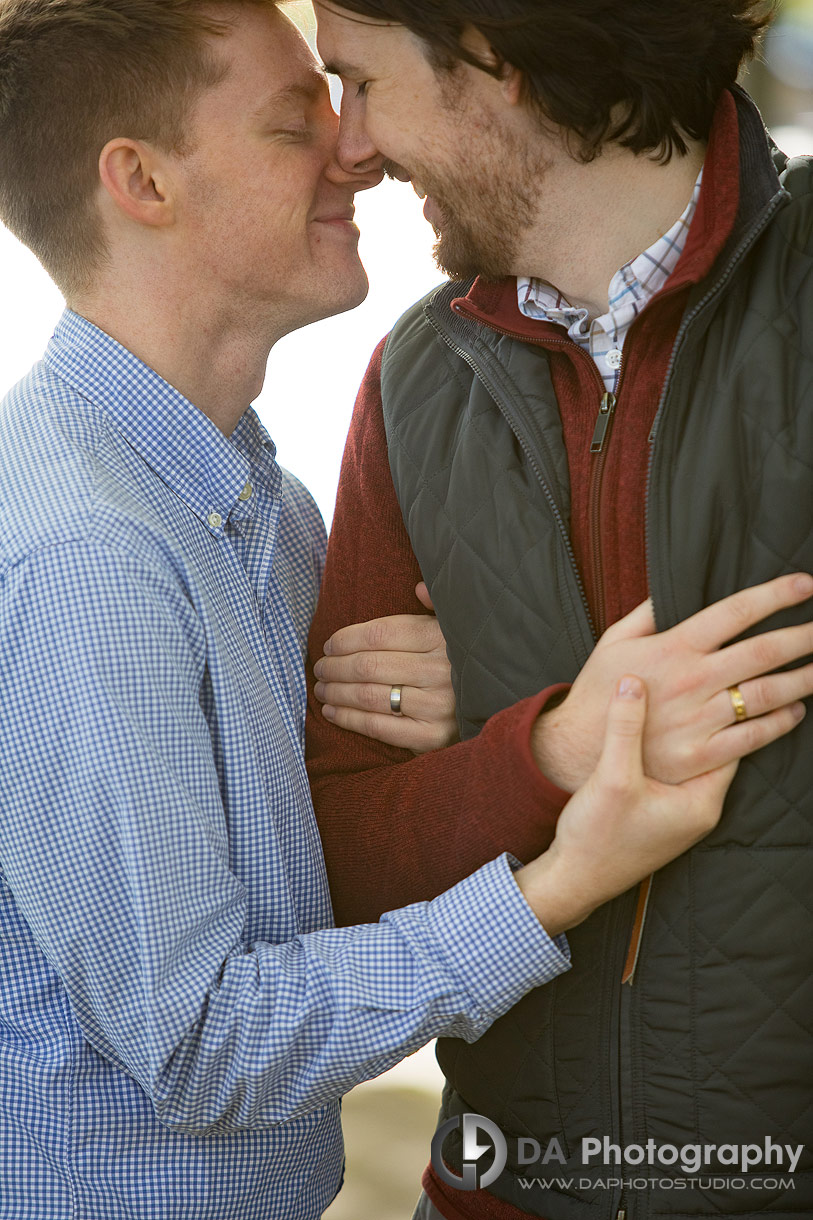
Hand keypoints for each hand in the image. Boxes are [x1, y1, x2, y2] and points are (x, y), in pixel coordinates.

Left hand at [313, 583, 457, 753]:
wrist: (495, 709)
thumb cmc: (462, 663)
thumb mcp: (454, 628)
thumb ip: (436, 605)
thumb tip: (419, 589)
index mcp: (441, 638)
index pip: (380, 634)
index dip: (346, 639)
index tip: (329, 645)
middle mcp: (440, 670)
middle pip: (368, 666)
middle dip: (335, 667)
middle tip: (320, 668)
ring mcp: (436, 706)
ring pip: (368, 695)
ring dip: (336, 692)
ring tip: (322, 689)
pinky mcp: (430, 737)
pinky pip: (378, 727)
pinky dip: (348, 719)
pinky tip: (332, 713)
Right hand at [516, 676, 735, 935]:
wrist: (574, 879)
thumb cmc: (596, 837)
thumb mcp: (610, 777)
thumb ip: (624, 728)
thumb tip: (633, 681)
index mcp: (700, 802)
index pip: (735, 743)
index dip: (730, 708)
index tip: (724, 672)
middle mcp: (700, 810)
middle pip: (722, 751)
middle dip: (717, 715)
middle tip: (713, 675)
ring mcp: (683, 815)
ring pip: (699, 761)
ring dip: (695, 730)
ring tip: (688, 694)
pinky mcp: (664, 816)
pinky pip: (680, 772)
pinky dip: (676, 748)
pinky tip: (658, 728)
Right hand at [533, 573, 812, 791]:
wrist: (576, 751)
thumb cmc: (596, 691)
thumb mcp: (614, 641)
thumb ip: (648, 612)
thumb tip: (675, 586)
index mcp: (673, 647)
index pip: (735, 612)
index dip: (775, 595)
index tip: (805, 585)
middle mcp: (692, 681)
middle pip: (762, 652)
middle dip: (803, 636)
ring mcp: (699, 720)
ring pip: (766, 695)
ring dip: (803, 678)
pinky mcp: (701, 756)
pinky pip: (753, 737)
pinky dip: (781, 722)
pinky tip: (795, 711)